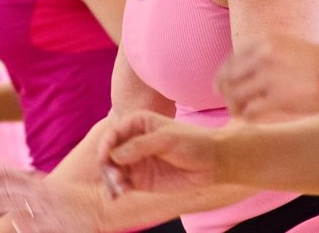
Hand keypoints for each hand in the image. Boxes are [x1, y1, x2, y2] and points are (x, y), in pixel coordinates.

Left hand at [0, 157, 102, 232]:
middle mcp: (40, 193)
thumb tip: (17, 196)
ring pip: (17, 203)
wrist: (102, 206)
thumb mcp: (55, 190)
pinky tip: (14, 222)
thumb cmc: (78, 199)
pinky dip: (25, 223)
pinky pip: (36, 224)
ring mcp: (46, 208)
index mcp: (40, 183)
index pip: (9, 172)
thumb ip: (36, 190)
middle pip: (9, 187)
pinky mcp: (53, 224)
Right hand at [98, 110, 221, 195]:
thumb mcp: (166, 139)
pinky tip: (121, 194)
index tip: (104, 158)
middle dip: (108, 165)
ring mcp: (136, 161)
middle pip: (110, 153)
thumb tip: (115, 155)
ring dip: (112, 179)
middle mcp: (133, 142)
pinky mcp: (141, 180)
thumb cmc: (192, 143)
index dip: (106, 145)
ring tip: (122, 189)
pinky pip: (123, 184)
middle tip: (116, 177)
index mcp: (138, 123)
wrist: (213, 162)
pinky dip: (118, 189)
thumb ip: (140, 146)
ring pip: (114, 170)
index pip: (114, 133)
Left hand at [215, 34, 318, 121]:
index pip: (231, 60)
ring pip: (236, 95)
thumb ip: (268, 55)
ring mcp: (270, 77)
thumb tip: (248, 73)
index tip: (219, 86)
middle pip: (229, 78)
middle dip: (225, 93)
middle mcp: (263, 57)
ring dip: (234, 107)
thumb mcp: (289, 46)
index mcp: (265, 42)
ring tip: (238, 114)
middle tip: (228, 104)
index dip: (222, 76)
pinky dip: (247, 117)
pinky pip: (251, 111)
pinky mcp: (279, 98)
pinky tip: (250, 120)